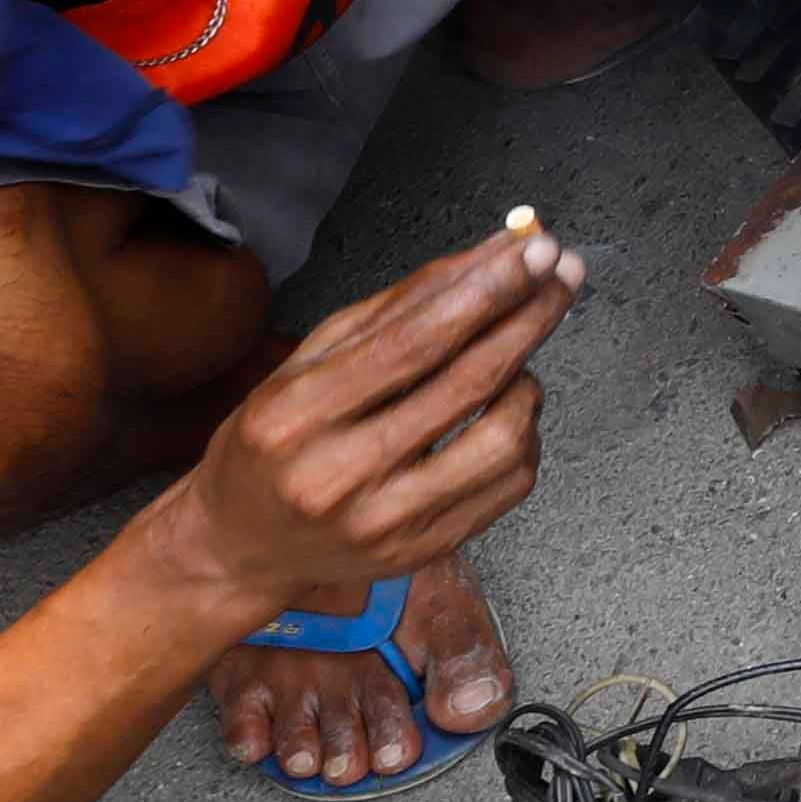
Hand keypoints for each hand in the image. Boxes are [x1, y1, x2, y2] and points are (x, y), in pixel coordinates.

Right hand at [159, 218, 576, 626]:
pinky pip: (511, 484)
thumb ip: (392, 310)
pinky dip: (525, 433)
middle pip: (466, 383)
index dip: (485, 291)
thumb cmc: (272, 442)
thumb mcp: (304, 363)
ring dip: (527, 381)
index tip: (534, 251)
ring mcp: (387, 523)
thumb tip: (481, 259)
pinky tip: (506, 411)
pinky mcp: (425, 550)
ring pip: (503, 438)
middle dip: (528, 317)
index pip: (413, 343)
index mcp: (297, 415)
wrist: (240, 545)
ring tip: (515, 359)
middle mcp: (341, 475)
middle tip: (561, 273)